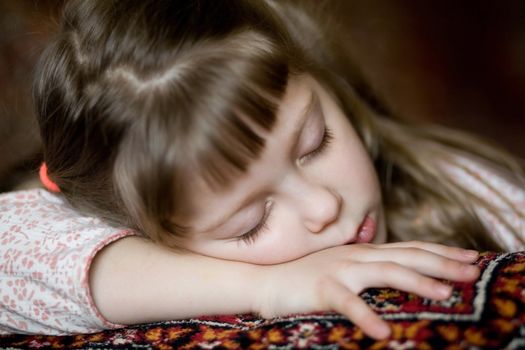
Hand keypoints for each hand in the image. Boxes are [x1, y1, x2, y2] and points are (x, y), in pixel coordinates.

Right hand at [256, 241, 479, 339]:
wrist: (267, 278)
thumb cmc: (305, 275)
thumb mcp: (342, 265)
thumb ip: (366, 262)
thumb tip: (391, 264)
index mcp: (364, 251)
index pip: (410, 247)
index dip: (441, 250)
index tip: (469, 256)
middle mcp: (357, 255)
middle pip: (407, 256)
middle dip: (443, 262)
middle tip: (473, 269)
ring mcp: (340, 269)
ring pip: (386, 272)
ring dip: (417, 281)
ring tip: (444, 294)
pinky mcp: (323, 287)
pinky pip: (348, 303)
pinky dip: (366, 317)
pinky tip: (383, 333)